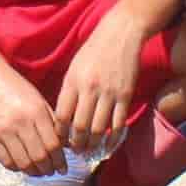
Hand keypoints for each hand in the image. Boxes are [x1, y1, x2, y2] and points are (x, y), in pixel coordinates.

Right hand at [0, 63, 67, 173]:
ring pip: (23, 163)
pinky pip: (6, 160)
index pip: (53, 145)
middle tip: (52, 171)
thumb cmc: (14, 86)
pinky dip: (16, 168)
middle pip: (39, 157)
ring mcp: (4, 130)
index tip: (63, 168)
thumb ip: (51, 122)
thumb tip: (64, 146)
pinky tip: (21, 165)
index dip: (60, 161)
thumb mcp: (38, 99)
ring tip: (38, 171)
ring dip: (34, 172)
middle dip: (48, 169)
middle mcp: (21, 122)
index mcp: (36, 111)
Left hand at [53, 7, 153, 153]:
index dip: (60, 133)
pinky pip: (119, 124)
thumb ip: (69, 90)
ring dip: (93, 145)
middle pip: (80, 127)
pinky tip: (108, 146)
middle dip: (76, 144)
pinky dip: (113, 139)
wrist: (121, 34)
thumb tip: (63, 117)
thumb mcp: (74, 67)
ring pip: (99, 129)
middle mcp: (89, 89)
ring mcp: (109, 93)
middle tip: (75, 151)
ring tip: (89, 151)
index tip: (59, 141)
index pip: (62, 115)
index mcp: (73, 81)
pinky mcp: (125, 96)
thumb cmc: (94, 50)